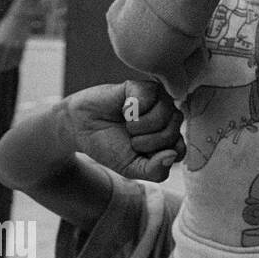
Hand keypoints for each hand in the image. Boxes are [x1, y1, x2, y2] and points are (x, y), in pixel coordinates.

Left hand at [0, 11, 30, 73]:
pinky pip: (18, 60)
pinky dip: (14, 64)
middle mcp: (6, 47)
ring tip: (2, 69)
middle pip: (1, 64)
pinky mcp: (22, 47)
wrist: (19, 18)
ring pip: (10, 63)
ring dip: (5, 68)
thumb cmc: (3, 26)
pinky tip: (10, 64)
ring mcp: (15, 47)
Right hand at [61, 80, 184, 182]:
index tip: (136, 153)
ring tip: (126, 124)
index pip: (179, 150)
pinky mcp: (144, 87)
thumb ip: (155, 170)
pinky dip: (131, 109)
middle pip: (173, 133)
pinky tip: (123, 109)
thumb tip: (172, 155)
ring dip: (138, 126)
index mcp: (170, 138)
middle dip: (145, 142)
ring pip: (165, 115)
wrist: (80, 128)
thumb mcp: (131, 168)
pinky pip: (149, 98)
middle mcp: (169, 118)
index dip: (154, 156)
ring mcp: (159, 101)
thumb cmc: (109, 146)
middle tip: (128, 137)